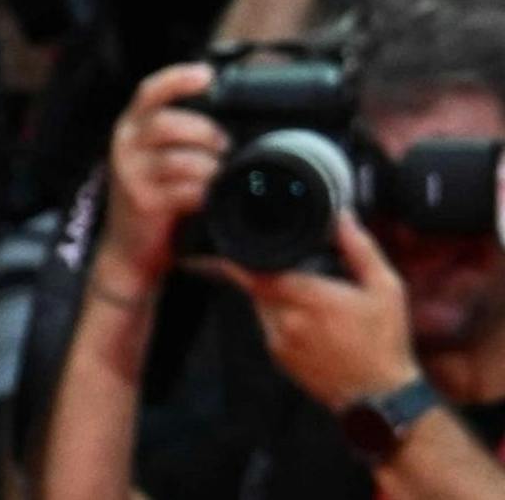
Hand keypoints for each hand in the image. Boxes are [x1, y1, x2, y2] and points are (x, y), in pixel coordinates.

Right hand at [100, 61, 226, 285]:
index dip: (178, 79)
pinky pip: (185, 190)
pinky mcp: (142, 200)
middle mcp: (126, 144)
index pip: (150, 91)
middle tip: (225, 146)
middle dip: (206, 132)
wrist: (132, 247)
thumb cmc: (157, 196)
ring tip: (219, 176)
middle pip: (168, 123)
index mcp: (132, 126)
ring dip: (209, 168)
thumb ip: (183, 137)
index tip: (207, 76)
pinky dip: (205, 193)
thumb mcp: (161, 157)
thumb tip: (230, 124)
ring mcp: (131, 173)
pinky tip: (209, 197)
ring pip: (181, 159)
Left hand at [233, 212, 421, 409]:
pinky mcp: (279, 359)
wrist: (380, 397)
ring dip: (274, 298)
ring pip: (261, 308)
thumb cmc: (385, 342)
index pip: (256, 272)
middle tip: (291, 270)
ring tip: (307, 297)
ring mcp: (278, 342)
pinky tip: (309, 322)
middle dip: (267, 275)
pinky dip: (279, 319)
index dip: (238, 259)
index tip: (230, 247)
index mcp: (307, 298)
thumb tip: (343, 219)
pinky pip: (269, 329)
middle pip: (257, 287)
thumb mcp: (386, 290)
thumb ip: (361, 251)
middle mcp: (284, 320)